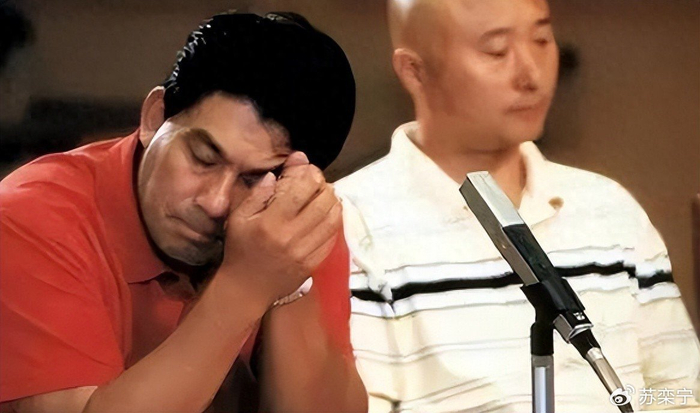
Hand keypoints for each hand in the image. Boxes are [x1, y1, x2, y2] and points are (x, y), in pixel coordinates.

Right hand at [218, 152, 341, 307]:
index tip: (309, 169)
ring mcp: (304, 252)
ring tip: (328, 195)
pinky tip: (329, 215)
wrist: (246, 288)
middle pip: (321, 204)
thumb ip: (257, 194)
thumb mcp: (238, 219)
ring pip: (331, 221)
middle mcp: (290, 237)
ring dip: (333, 203)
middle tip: (321, 182)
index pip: (300, 191)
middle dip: (325, 187)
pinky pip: (331, 239)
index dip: (309, 175)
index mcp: (270, 223)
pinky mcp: (312, 264)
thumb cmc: (240, 249)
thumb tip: (277, 174)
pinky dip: (334, 223)